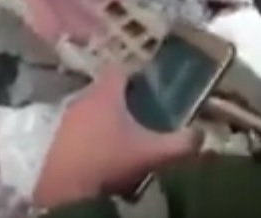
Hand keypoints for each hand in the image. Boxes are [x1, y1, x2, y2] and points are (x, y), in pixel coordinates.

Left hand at [33, 65, 202, 208]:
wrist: (66, 190)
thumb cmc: (110, 161)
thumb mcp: (153, 154)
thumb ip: (182, 143)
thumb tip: (202, 133)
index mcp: (105, 94)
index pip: (120, 69)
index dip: (136, 73)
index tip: (151, 84)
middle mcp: (82, 99)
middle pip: (106, 89)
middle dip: (124, 98)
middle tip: (144, 112)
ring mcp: (67, 118)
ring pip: (91, 108)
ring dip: (106, 117)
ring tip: (126, 134)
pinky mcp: (58, 138)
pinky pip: (79, 127)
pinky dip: (92, 133)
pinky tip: (104, 150)